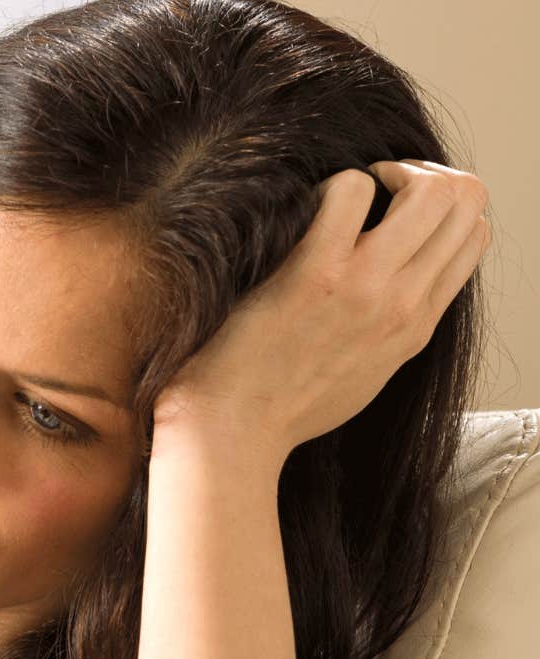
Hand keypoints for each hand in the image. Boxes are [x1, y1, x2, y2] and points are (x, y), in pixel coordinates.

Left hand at [153, 159, 489, 462]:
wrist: (234, 434)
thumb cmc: (282, 406)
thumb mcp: (364, 373)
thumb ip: (391, 327)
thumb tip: (397, 285)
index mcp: (418, 324)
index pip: (475, 235)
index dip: (445, 205)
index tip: (398, 206)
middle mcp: (404, 302)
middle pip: (465, 200)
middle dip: (424, 173)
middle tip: (378, 183)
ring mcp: (365, 286)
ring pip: (427, 189)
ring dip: (386, 173)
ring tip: (348, 191)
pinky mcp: (316, 274)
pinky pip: (349, 190)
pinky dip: (330, 185)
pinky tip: (302, 210)